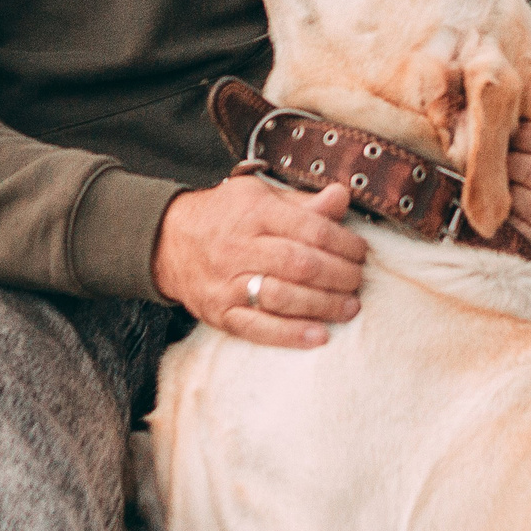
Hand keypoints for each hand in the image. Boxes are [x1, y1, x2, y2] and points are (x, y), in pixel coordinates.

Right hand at [151, 176, 367, 347]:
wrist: (168, 241)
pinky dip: (291, 335)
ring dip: (323, 306)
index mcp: (255, 212)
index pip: (309, 229)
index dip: (343, 243)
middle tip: (359, 280)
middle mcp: (239, 247)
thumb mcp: (261, 195)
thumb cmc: (226, 215)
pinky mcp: (219, 313)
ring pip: (282, 298)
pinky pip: (258, 328)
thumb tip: (342, 196)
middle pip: (300, 265)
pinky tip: (319, 336)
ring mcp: (226, 283)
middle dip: (339, 276)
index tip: (361, 251)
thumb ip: (304, 202)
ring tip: (349, 307)